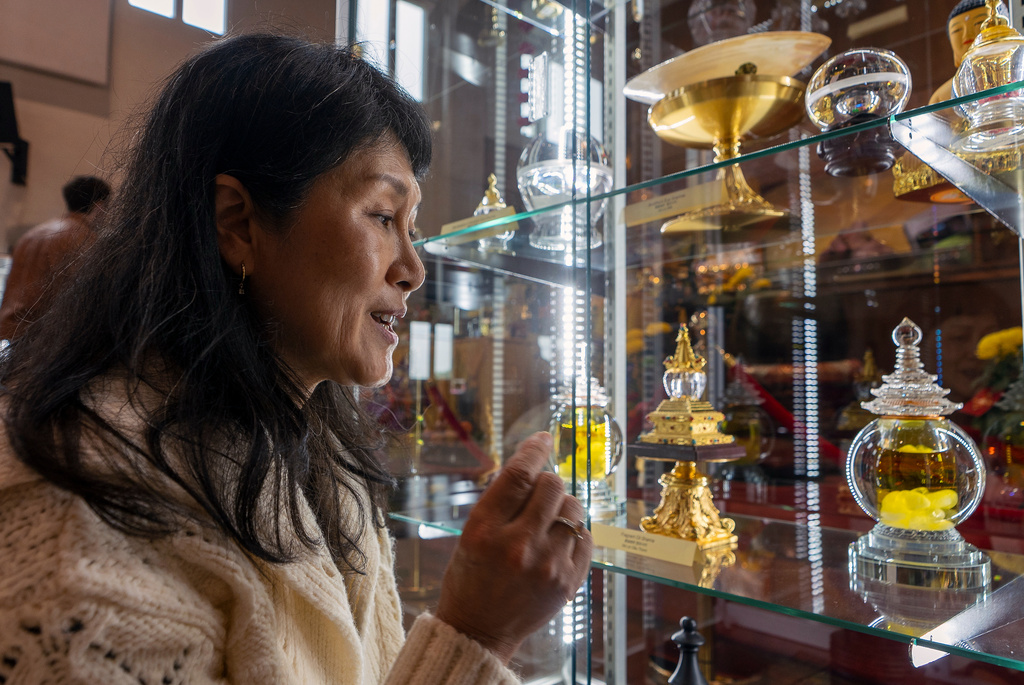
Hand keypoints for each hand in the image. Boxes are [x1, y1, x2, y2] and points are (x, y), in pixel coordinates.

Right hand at [434, 432, 592, 662]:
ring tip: (547, 520)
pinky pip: (585, 536)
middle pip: (551, 485)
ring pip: (574, 509)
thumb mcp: (471, 534)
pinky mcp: (568, 582)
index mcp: (485, 530)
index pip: (518, 475)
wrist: (479, 631)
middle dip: (546, 482)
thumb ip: (502, 501)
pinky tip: (559, 539)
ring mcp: (547, 566)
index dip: (534, 449)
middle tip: (536, 495)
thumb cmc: (470, 577)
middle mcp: (518, 546)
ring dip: (562, 506)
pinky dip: (575, 530)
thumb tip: (535, 465)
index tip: (543, 438)